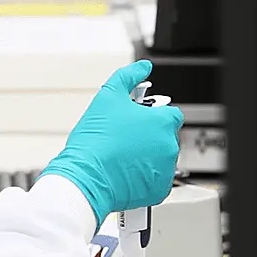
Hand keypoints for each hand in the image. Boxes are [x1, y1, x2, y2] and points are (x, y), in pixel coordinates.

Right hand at [40, 60, 183, 225]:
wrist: (86, 177)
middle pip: (165, 136)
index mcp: (162, 122)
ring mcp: (166, 169)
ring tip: (123, 156)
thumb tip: (143, 66)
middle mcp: (169, 145)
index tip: (139, 119)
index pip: (171, 114)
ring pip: (162, 158)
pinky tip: (126, 172)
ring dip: (148, 156)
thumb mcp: (108, 96)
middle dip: (149, 135)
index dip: (153, 115)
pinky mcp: (159, 190)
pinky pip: (157, 180)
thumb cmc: (96, 140)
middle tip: (125, 138)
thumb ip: (129, 76)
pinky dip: (146, 177)